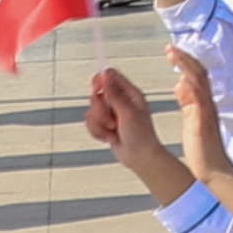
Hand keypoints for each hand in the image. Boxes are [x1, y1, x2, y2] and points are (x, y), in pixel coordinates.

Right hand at [84, 65, 168, 184]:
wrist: (139, 157)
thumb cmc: (140, 135)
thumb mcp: (127, 112)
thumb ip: (114, 94)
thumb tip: (106, 75)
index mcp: (129, 93)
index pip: (110, 76)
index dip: (100, 81)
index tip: (96, 91)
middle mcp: (120, 101)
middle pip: (97, 95)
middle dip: (99, 111)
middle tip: (111, 121)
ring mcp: (112, 113)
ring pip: (91, 111)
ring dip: (99, 124)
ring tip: (112, 131)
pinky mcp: (105, 125)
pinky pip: (91, 123)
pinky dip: (98, 132)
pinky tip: (109, 138)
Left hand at [175, 56, 232, 182]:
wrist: (214, 169)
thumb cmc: (202, 149)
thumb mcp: (192, 119)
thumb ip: (187, 102)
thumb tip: (180, 84)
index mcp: (202, 103)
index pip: (195, 76)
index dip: (185, 62)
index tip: (172, 51)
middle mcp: (206, 102)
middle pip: (198, 72)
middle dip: (184, 58)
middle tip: (170, 46)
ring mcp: (206, 109)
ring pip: (199, 79)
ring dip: (185, 64)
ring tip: (172, 53)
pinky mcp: (203, 118)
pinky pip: (198, 95)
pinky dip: (190, 82)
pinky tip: (181, 75)